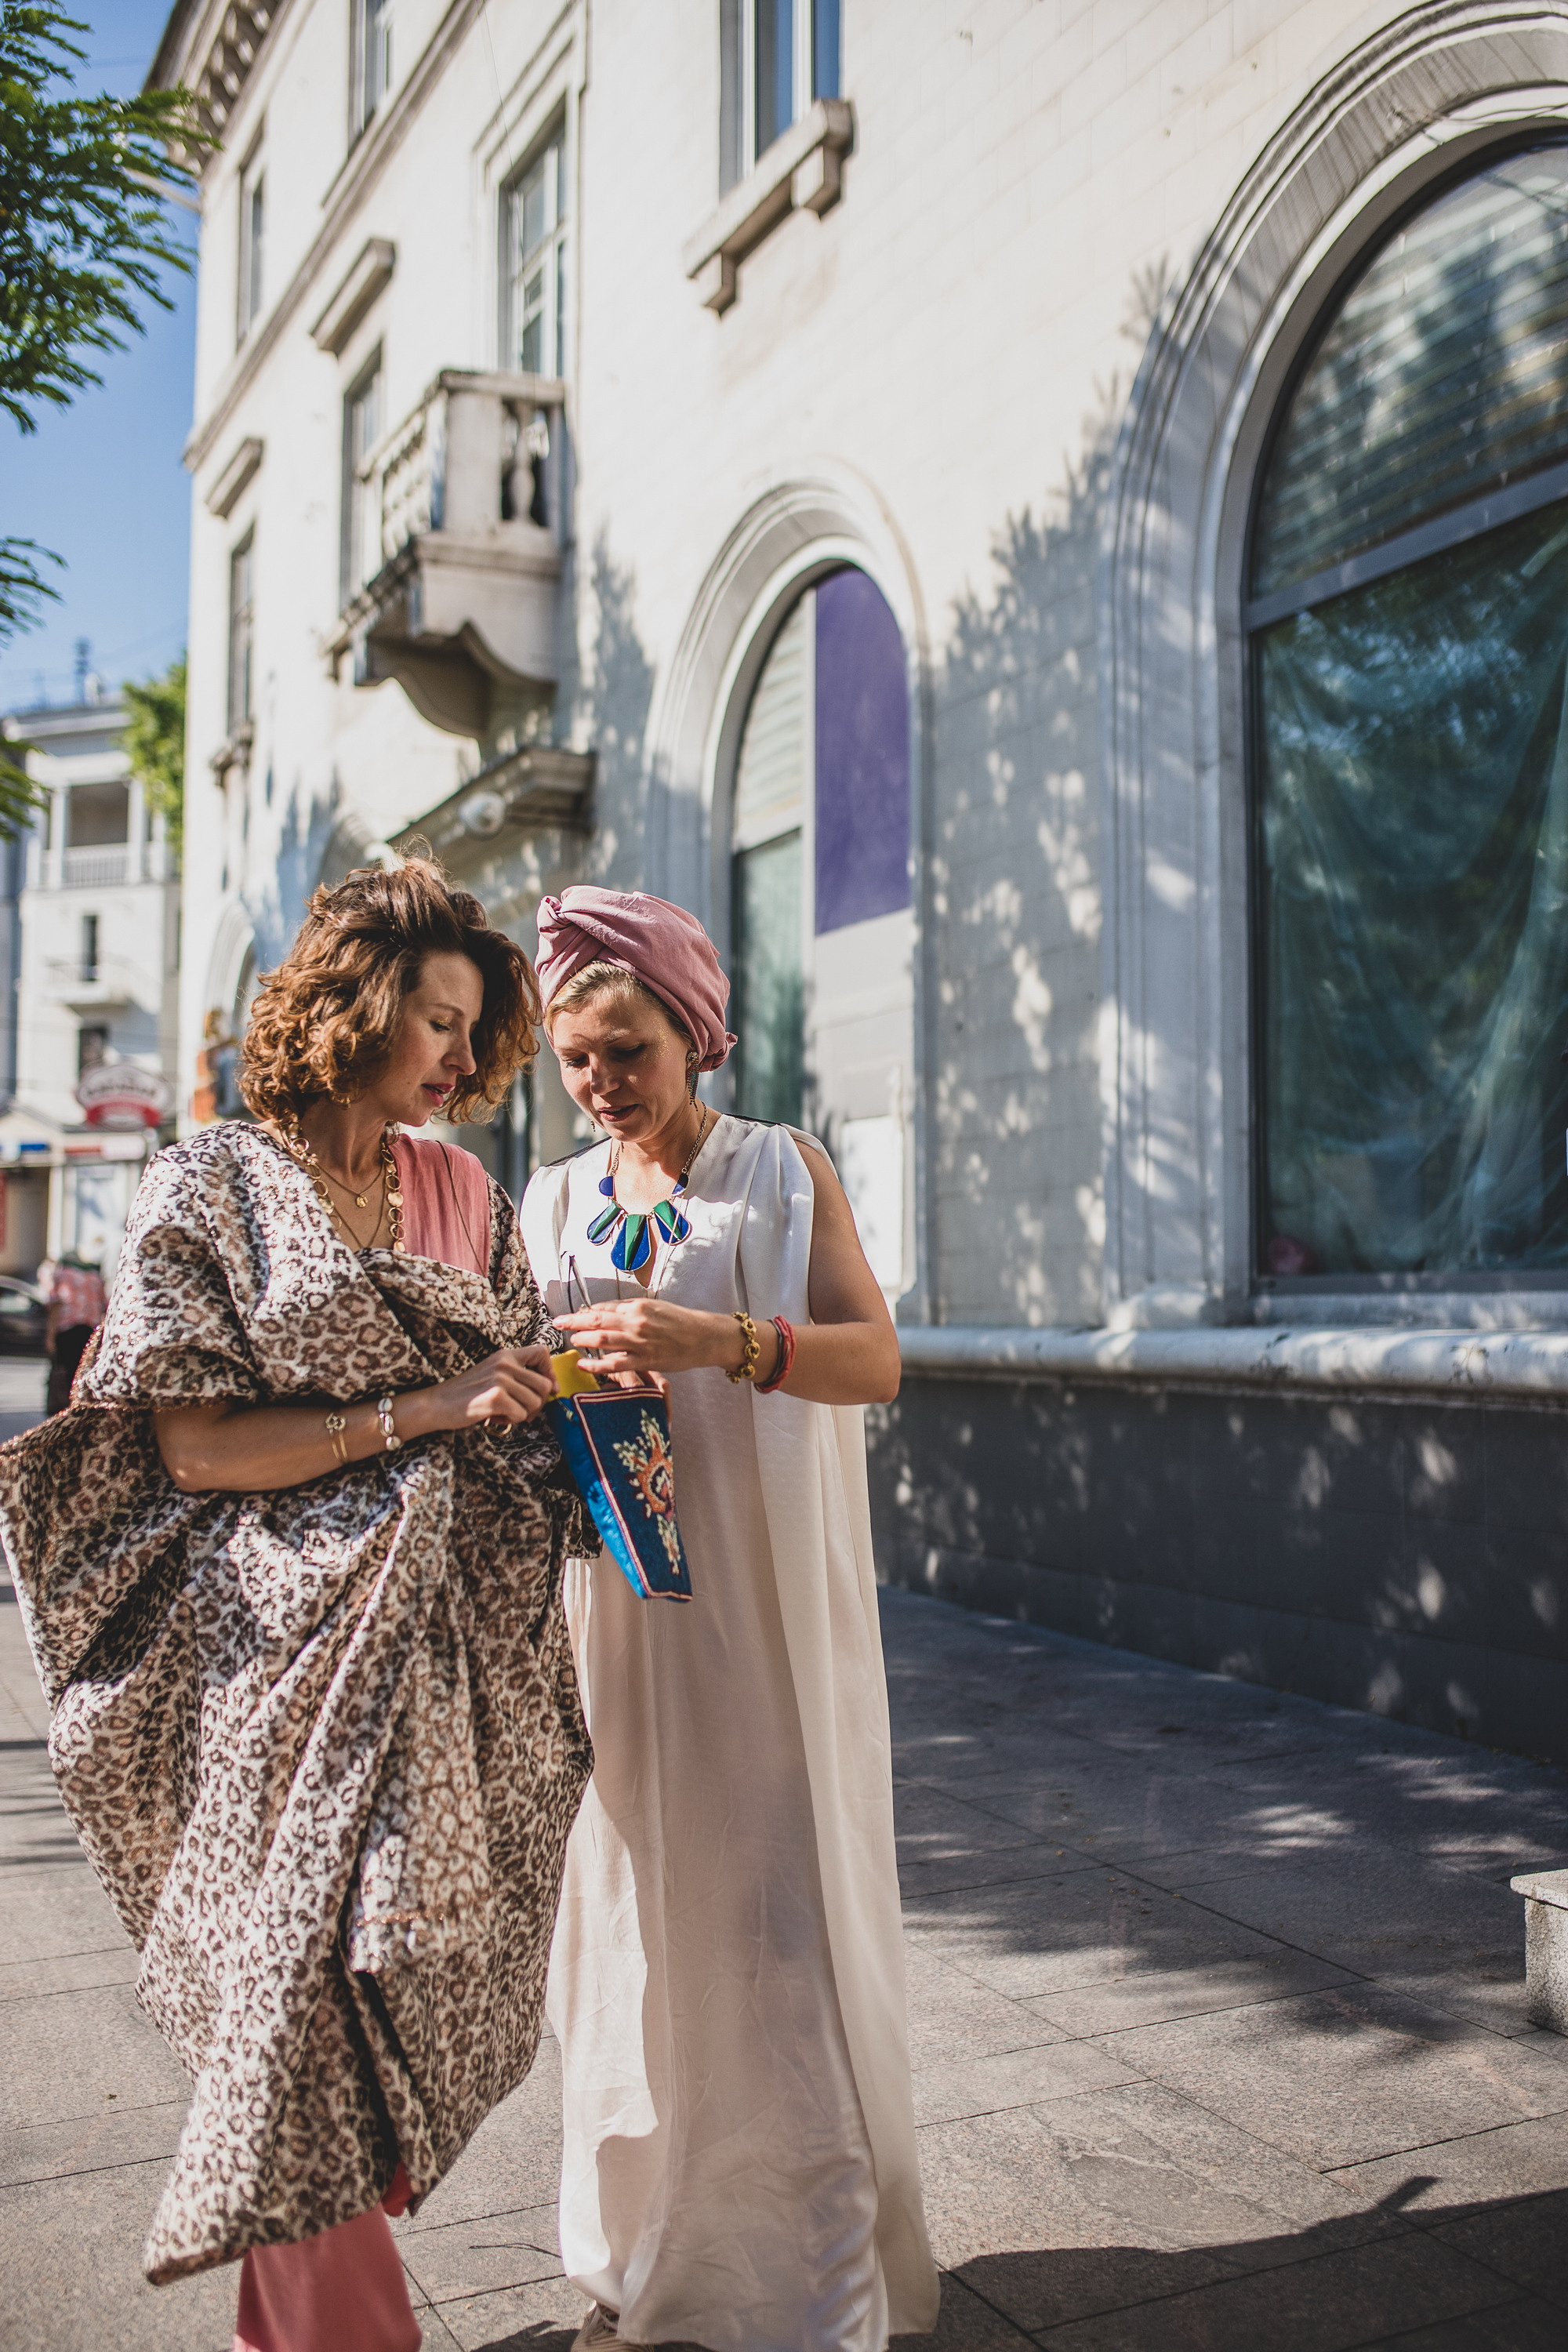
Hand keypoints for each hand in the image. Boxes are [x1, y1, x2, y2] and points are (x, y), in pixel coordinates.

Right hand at [409, 1343, 556, 1435]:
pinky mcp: (495, 1397)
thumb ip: (517, 1376)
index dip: (550, 1372)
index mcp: (505, 1355)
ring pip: (534, 1403)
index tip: (548, 1388)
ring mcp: (500, 1379)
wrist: (437, 1404)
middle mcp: (504, 1363)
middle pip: (544, 1385)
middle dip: (538, 1403)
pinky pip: (521, 1414)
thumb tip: (550, 1389)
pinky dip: (510, 1421)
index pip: (541, 1352)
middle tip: (523, 1411)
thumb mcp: (492, 1374)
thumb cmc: (466, 1394)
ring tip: (503, 1413)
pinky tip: (494, 1417)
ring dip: (523, 1414)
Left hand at [555, 1298, 757, 1382]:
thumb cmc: (680, 1321)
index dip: (584, 1312)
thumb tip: (604, 1310)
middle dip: (573, 1323)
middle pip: (596, 1321)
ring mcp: (639, 1343)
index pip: (603, 1308)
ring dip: (582, 1339)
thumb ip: (629, 1308)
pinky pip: (615, 1364)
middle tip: (558, 1324)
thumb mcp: (654, 1306)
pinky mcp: (645, 1361)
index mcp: (637, 1306)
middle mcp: (636, 1322)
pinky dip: (596, 1364)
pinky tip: (583, 1363)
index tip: (572, 1316)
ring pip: (602, 1340)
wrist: (704, 1337)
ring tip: (570, 1340)